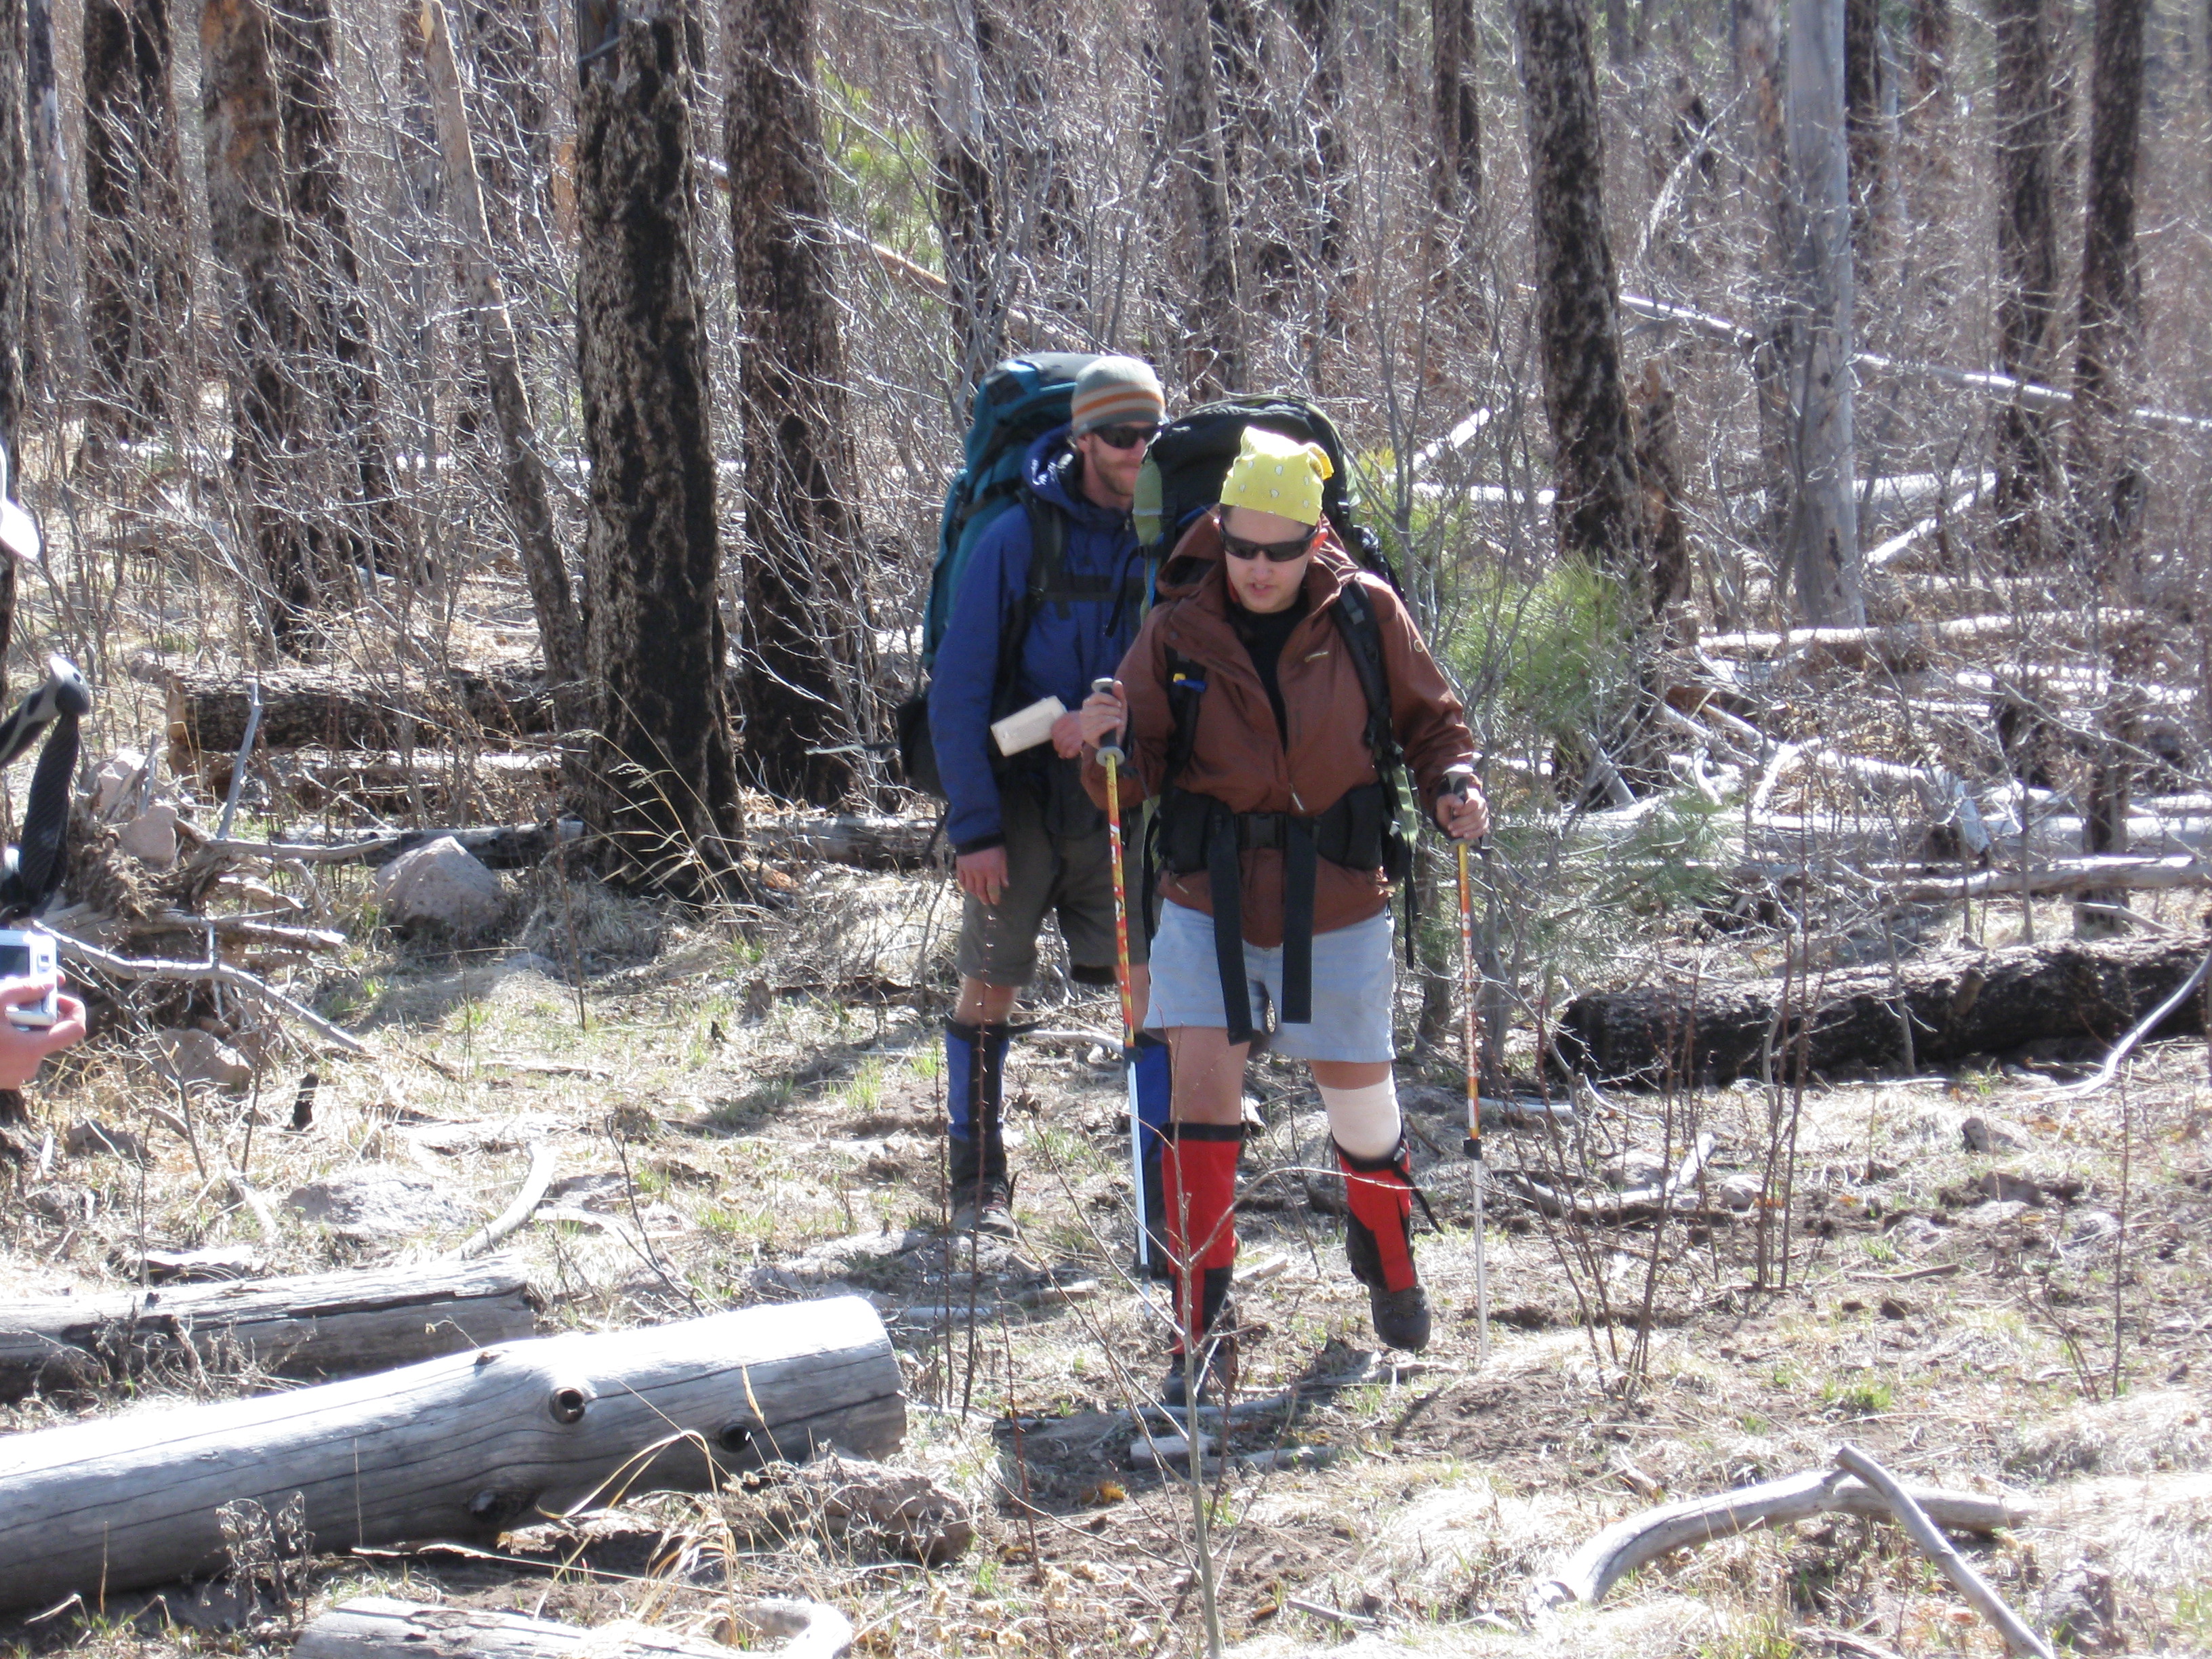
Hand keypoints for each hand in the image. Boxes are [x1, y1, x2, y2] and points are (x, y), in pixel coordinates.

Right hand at [0, 973, 86, 1088]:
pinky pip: (17, 1054)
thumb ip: (24, 989)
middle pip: (50, 1033)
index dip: (73, 1008)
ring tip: (0, 1015)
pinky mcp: (3, 1080)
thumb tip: (50, 981)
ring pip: (31, 1042)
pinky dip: (10, 1040)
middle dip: (38, 1013)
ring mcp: (16, 1076)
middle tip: (18, 1000)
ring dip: (21, 1026)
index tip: (58, 997)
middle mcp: (28, 1066)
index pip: (76, 1029)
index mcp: (31, 1048)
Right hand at [957, 846, 1008, 905]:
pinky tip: (968, 888)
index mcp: (991, 871)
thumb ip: (1003, 872)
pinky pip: (961, 880)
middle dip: (984, 898)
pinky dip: (964, 886)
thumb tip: (1005, 885)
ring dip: (975, 894)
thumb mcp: (1002, 857)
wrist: (975, 833)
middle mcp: (978, 873)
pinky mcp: (960, 866)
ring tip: (978, 896)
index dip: (994, 897)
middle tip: (987, 902)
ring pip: (970, 888)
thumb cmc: (992, 845)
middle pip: (980, 891)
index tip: (996, 902)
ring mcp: (968, 870)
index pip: (993, 889)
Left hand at [1051, 710, 1085, 758]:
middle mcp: (1072, 722)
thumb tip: (1057, 739)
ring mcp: (1079, 729)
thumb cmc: (1089, 721)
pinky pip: (1074, 747)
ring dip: (1063, 751)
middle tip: (1060, 752)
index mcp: (1068, 716)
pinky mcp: (1085, 736)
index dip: (1054, 738)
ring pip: (1065, 743)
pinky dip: (1070, 752)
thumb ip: (1067, 725)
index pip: (1055, 728)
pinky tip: (1070, 755)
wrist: (1104, 719)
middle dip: (1058, 747)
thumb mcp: (1076, 718)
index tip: (1056, 743)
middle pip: (1059, 737)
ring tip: (1064, 755)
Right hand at [1078, 681, 1126, 749]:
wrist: (1116, 739)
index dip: (1109, 699)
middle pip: (1099, 708)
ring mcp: (1084, 725)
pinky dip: (1110, 724)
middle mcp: (1083, 713)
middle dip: (1113, 711)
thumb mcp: (1119, 707)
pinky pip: (1099, 727)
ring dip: (1113, 718)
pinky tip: (1117, 724)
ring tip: (1119, 721)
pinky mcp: (1087, 736)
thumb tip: (1117, 682)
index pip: (1096, 696)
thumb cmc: (1115, 721)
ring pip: (1099, 718)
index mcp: (1088, 704)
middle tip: (1119, 714)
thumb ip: (1118, 694)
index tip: (1119, 704)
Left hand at [1436, 776, 1489, 841]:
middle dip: (1462, 822)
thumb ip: (1449, 799)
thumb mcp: (1443, 802)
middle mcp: (1481, 804)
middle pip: (1476, 815)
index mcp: (1473, 794)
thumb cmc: (1446, 808)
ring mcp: (1484, 815)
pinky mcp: (1484, 824)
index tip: (1454, 813)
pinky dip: (1473, 834)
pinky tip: (1465, 836)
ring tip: (1453, 832)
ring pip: (1479, 823)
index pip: (1474, 802)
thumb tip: (1460, 804)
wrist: (1448, 819)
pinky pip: (1482, 830)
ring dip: (1465, 829)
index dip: (1465, 809)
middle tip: (1449, 826)